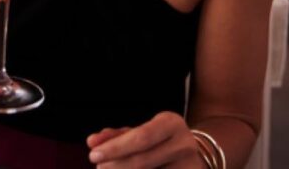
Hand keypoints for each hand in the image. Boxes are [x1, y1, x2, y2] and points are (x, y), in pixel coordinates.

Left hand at [87, 112, 205, 167]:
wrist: (196, 154)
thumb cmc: (159, 141)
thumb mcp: (142, 131)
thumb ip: (117, 135)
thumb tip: (92, 142)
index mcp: (172, 123)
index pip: (141, 137)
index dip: (115, 147)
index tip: (92, 154)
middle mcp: (184, 144)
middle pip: (143, 160)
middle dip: (115, 165)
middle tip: (98, 167)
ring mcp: (190, 166)